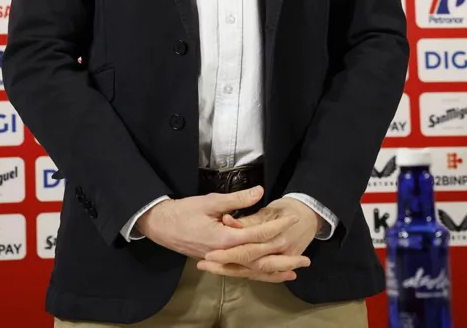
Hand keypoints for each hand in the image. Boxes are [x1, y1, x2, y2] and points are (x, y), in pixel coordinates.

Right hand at [134, 186, 307, 281]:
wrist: (161, 226)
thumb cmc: (183, 211)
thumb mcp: (210, 201)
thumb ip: (236, 199)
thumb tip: (260, 192)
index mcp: (224, 239)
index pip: (257, 236)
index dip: (276, 228)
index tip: (291, 220)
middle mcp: (225, 254)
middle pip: (260, 261)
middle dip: (283, 259)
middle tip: (305, 260)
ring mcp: (221, 261)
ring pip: (252, 271)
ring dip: (274, 273)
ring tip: (294, 273)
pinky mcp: (218, 263)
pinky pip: (242, 272)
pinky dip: (257, 274)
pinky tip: (268, 275)